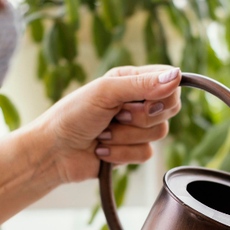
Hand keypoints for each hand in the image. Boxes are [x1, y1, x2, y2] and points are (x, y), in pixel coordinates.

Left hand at [30, 65, 181, 183]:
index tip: (145, 103)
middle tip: (118, 116)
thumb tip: (176, 75)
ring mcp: (136, 128)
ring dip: (125, 136)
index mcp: (132, 80)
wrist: (53, 151)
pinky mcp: (132, 151)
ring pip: (158, 134)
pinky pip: (146, 154)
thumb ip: (142, 84)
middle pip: (169, 109)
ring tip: (103, 133)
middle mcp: (137, 102)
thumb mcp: (106, 92)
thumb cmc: (72, 115)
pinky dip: (121, 154)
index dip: (165, 95)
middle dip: (142, 118)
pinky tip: (101, 150)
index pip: (170, 82)